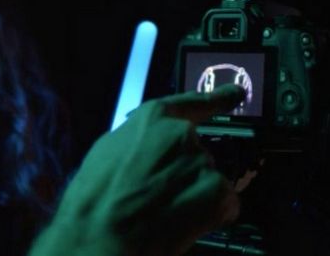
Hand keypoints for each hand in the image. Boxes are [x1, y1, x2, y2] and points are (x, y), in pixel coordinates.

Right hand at [30, 84, 245, 255]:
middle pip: (197, 153)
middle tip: (159, 198)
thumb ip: (139, 141)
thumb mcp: (108, 152)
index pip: (192, 104)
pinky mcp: (216, 190)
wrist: (100, 235)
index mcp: (152, 119)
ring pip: (209, 180)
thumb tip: (150, 149)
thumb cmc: (94, 199)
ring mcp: (200, 161)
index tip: (235, 93)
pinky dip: (210, 217)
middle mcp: (181, 134)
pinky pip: (224, 204)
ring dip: (194, 198)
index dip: (215, 99)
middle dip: (185, 176)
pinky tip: (181, 224)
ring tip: (163, 213)